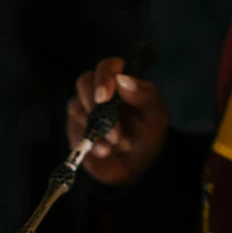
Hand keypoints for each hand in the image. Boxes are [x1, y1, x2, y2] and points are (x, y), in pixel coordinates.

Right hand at [66, 57, 168, 185]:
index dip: (104, 77)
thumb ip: (144, 95)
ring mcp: (82, 111)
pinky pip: (75, 133)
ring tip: (116, 144)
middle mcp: (97, 92)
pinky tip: (104, 152)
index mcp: (119, 82)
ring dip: (97, 128)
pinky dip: (91, 143)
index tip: (105, 96)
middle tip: (113, 128)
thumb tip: (122, 79)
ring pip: (77, 108)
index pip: (106, 67)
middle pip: (84, 82)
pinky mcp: (75, 132)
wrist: (135, 166)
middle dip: (96, 105)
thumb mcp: (156, 116)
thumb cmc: (146, 136)